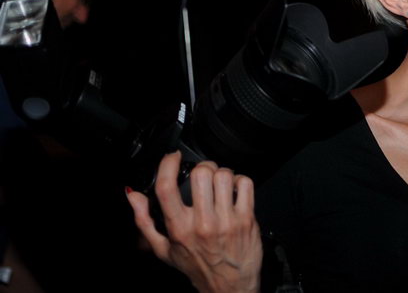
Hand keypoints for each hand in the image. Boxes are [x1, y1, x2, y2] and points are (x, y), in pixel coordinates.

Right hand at [126, 151, 262, 292]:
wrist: (229, 287)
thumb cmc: (197, 267)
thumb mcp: (163, 249)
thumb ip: (144, 221)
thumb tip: (132, 195)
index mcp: (178, 228)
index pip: (166, 188)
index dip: (167, 164)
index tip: (173, 157)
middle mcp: (202, 223)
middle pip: (201, 174)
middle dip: (203, 167)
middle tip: (204, 174)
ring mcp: (226, 220)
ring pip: (224, 175)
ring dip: (222, 173)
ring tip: (220, 183)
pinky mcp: (246, 219)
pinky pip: (245, 184)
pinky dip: (241, 180)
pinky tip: (235, 190)